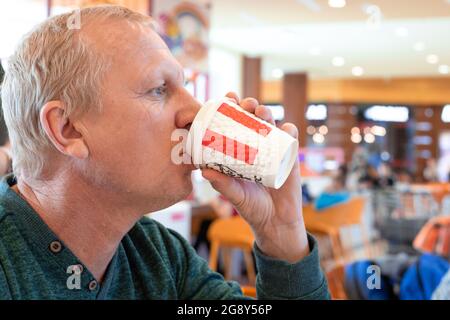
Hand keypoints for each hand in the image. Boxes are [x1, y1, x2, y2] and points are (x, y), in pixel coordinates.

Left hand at [201, 93, 308, 262]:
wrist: (275, 222)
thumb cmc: (251, 207)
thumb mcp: (234, 194)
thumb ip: (221, 184)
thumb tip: (203, 170)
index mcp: (240, 150)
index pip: (235, 123)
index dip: (232, 107)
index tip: (227, 97)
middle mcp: (256, 146)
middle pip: (253, 118)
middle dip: (250, 105)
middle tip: (245, 105)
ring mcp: (273, 150)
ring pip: (272, 124)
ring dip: (267, 113)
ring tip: (261, 112)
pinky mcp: (289, 158)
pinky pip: (290, 139)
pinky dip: (288, 130)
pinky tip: (284, 128)